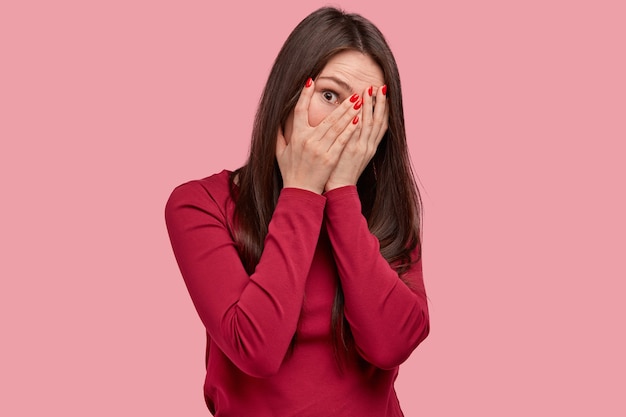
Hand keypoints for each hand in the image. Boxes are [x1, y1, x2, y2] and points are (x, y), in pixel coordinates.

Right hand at [276, 79, 362, 193]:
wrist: (300, 193)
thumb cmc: (290, 172)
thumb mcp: (279, 153)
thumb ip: (278, 136)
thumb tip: (276, 121)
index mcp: (296, 137)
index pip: (299, 110)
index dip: (304, 95)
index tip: (310, 81)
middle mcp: (308, 141)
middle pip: (326, 117)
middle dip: (341, 104)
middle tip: (352, 93)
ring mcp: (320, 149)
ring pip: (336, 127)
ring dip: (349, 113)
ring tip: (359, 102)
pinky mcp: (330, 158)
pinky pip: (342, 141)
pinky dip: (349, 130)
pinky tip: (358, 120)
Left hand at [324, 85, 388, 191]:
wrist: (340, 189)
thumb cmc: (342, 172)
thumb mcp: (353, 155)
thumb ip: (355, 140)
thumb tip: (353, 126)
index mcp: (370, 147)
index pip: (381, 125)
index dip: (384, 109)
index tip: (385, 95)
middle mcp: (369, 147)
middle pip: (378, 121)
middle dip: (380, 103)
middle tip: (381, 87)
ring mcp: (361, 148)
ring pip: (370, 123)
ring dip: (370, 106)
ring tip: (370, 91)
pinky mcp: (352, 151)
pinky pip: (357, 132)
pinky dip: (360, 119)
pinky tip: (359, 108)